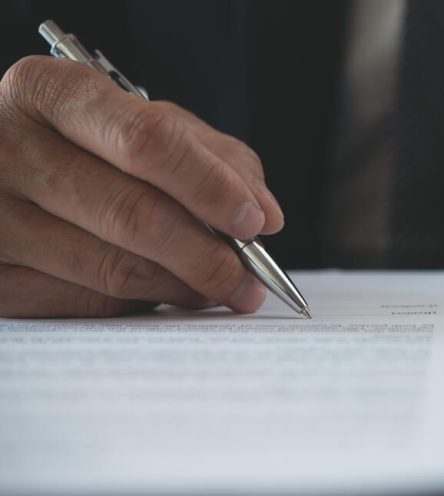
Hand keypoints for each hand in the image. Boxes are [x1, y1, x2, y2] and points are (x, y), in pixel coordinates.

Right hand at [0, 56, 283, 316]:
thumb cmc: (81, 142)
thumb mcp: (140, 122)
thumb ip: (210, 155)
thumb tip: (265, 214)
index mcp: (48, 93)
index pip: (146, 141)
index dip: (211, 187)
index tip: (255, 222)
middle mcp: (6, 149)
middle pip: (134, 215)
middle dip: (209, 255)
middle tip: (251, 277)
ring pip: (115, 269)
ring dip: (185, 287)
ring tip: (222, 288)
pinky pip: (89, 302)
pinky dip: (144, 302)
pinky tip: (170, 292)